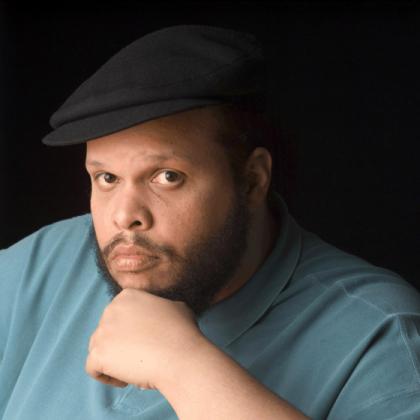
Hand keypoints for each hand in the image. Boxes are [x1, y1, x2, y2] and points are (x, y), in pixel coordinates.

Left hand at [85, 288, 202, 389]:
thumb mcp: (175, 307)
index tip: (144, 342)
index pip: (119, 315)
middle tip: (140, 357)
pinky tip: (125, 380)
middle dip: (120, 345)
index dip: (130, 331)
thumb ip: (160, 307)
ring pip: (98, 348)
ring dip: (113, 360)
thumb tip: (159, 315)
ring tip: (134, 369)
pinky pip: (92, 367)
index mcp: (128, 296)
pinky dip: (107, 376)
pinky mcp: (98, 353)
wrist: (180, 356)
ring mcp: (102, 330)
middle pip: (107, 330)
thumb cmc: (183, 333)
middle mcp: (111, 309)